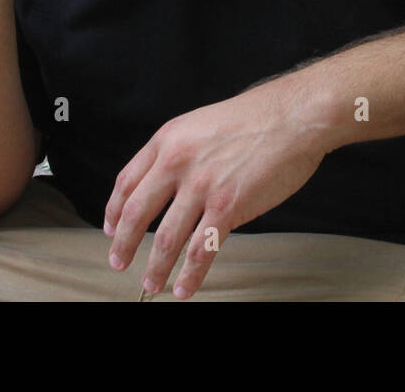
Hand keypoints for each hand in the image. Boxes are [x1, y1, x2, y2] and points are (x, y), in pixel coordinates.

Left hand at [103, 85, 329, 298]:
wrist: (294, 117)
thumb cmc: (258, 118)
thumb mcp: (203, 123)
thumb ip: (182, 150)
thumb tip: (171, 182)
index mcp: (169, 140)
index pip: (127, 181)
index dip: (113, 210)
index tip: (109, 227)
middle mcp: (178, 163)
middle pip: (135, 213)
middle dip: (123, 244)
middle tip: (119, 262)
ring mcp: (201, 186)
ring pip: (166, 238)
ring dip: (156, 267)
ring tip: (152, 283)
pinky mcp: (227, 207)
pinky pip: (202, 250)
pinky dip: (190, 275)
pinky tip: (185, 287)